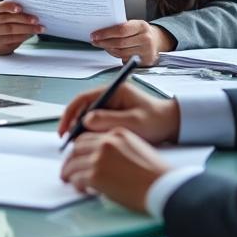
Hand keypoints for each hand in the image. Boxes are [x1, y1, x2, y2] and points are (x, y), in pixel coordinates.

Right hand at [0, 1, 43, 53]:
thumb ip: (10, 9)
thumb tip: (29, 10)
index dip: (8, 7)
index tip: (20, 8)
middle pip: (7, 21)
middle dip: (23, 20)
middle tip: (36, 20)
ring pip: (11, 33)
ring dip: (27, 30)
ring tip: (39, 28)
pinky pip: (13, 41)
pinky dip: (24, 37)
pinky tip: (31, 34)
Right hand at [57, 80, 180, 144]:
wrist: (172, 125)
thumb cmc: (157, 121)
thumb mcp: (134, 122)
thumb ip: (109, 120)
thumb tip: (85, 121)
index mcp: (114, 90)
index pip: (84, 98)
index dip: (70, 113)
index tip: (64, 129)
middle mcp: (110, 95)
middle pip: (83, 108)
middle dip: (73, 124)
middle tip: (69, 142)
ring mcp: (111, 105)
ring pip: (88, 117)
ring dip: (81, 130)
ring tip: (78, 146)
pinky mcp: (113, 115)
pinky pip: (96, 123)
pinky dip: (90, 134)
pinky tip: (89, 144)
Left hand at [60, 129, 170, 211]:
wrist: (163, 186)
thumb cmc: (156, 173)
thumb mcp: (137, 148)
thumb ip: (118, 148)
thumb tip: (103, 159)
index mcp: (117, 133)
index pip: (89, 137)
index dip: (80, 148)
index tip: (77, 156)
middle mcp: (106, 142)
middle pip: (77, 147)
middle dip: (70, 159)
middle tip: (69, 168)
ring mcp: (99, 158)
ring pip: (73, 163)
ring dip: (69, 172)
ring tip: (69, 180)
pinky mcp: (96, 175)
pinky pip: (77, 178)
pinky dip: (76, 184)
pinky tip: (81, 189)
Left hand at [89, 20, 174, 64]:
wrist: (157, 41)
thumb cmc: (141, 32)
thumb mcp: (134, 25)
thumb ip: (121, 27)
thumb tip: (101, 32)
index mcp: (142, 26)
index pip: (121, 30)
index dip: (106, 33)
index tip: (94, 34)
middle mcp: (146, 39)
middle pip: (119, 43)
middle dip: (104, 42)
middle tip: (94, 41)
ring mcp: (147, 51)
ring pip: (121, 52)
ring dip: (108, 49)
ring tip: (101, 45)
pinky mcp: (145, 61)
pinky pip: (125, 59)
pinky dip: (116, 55)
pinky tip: (111, 50)